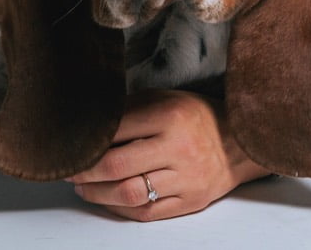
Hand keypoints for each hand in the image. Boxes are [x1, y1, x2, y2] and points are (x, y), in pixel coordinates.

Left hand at [66, 89, 268, 220]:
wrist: (240, 141)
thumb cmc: (197, 117)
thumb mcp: (166, 99)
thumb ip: (131, 110)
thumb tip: (91, 123)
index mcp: (169, 116)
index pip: (116, 131)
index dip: (88, 142)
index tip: (71, 146)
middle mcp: (178, 148)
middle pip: (117, 166)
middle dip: (85, 172)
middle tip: (70, 171)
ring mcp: (185, 179)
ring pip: (129, 194)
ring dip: (98, 194)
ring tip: (84, 188)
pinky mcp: (190, 202)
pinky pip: (147, 212)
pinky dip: (121, 209)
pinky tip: (109, 201)